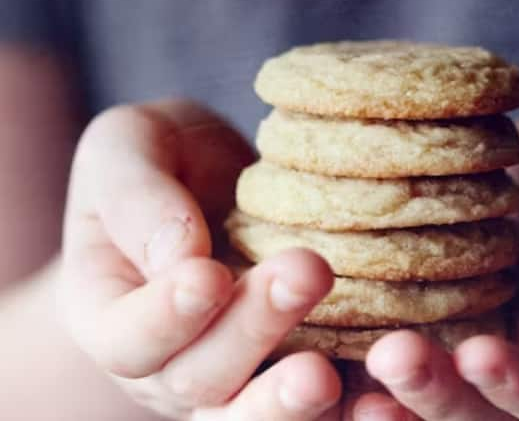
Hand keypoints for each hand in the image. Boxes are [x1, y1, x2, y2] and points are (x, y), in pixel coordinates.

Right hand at [58, 100, 345, 419]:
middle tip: (306, 274)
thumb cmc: (162, 157)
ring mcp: (233, 373)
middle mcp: (169, 362)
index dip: (166, 317)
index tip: (208, 276)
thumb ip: (136, 198)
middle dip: (253, 333)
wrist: (211, 175)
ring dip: (293, 401)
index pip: (128, 339)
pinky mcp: (294, 364)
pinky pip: (321, 401)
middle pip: (201, 380)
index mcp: (112, 313)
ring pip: (256, 413)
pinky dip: (350, 404)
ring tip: (328, 374)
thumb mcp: (127, 147)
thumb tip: (180, 256)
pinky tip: (382, 396)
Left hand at [359, 116, 518, 419]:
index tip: (480, 355)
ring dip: (389, 408)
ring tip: (349, 386)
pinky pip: (375, 382)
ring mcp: (455, 373)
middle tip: (394, 356)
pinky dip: (345, 388)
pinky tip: (308, 364)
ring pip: (424, 417)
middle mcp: (513, 383)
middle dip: (438, 399)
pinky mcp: (405, 351)